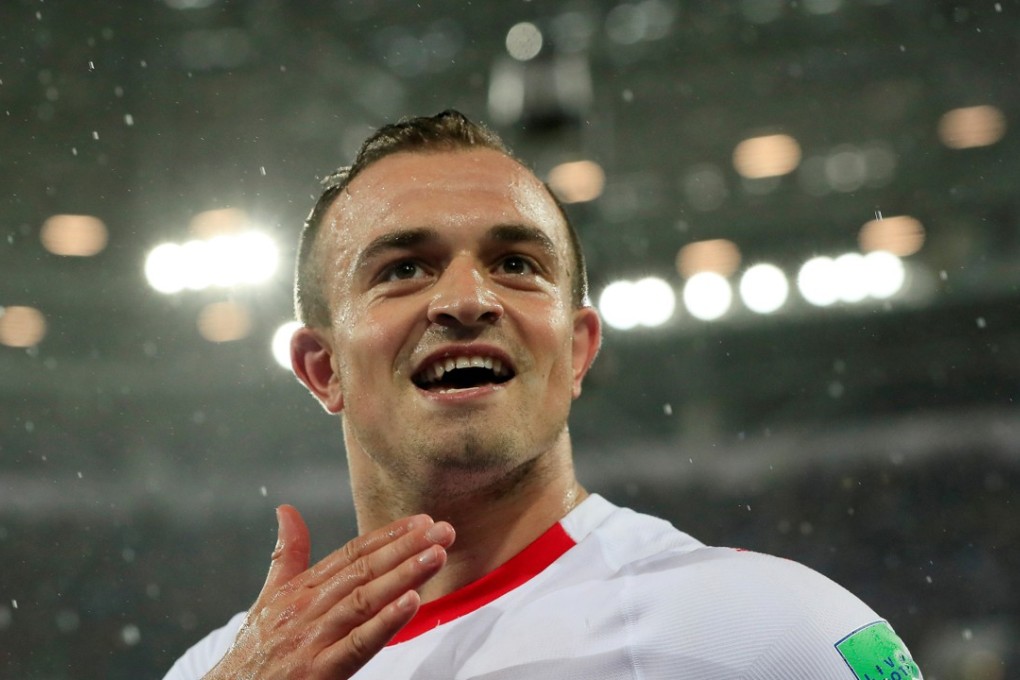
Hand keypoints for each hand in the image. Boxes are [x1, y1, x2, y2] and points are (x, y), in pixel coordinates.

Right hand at [204, 505, 454, 678]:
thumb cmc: (253, 651)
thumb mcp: (268, 599)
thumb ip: (286, 556)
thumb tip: (286, 509)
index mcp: (300, 589)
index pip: (351, 554)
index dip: (388, 536)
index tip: (422, 521)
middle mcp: (307, 608)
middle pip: (363, 571)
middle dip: (406, 549)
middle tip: (444, 531)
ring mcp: (312, 639)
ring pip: (364, 600)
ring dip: (404, 576)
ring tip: (436, 556)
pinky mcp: (318, 671)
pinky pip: (358, 643)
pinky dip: (385, 622)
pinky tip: (412, 603)